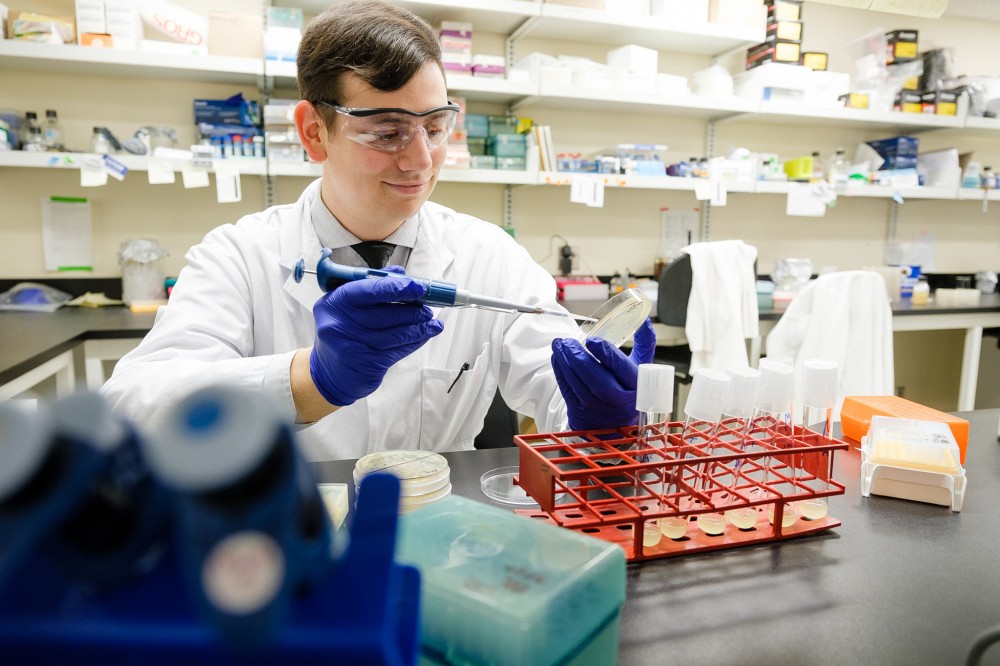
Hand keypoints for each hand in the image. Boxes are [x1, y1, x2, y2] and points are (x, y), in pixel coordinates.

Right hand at [310, 269, 443, 405]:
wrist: (330, 372)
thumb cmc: (343, 331)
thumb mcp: (348, 305)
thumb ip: (372, 285)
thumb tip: (400, 274)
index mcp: (335, 303)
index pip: (369, 290)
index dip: (396, 288)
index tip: (418, 287)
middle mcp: (339, 325)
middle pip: (386, 314)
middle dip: (413, 310)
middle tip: (427, 307)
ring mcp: (353, 347)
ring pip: (396, 334)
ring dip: (419, 327)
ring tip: (431, 322)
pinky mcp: (366, 365)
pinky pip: (398, 350)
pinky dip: (414, 341)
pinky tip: (424, 335)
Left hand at [551, 318, 655, 430]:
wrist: (615, 422)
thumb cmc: (628, 387)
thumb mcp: (641, 367)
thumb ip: (645, 343)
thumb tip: (645, 320)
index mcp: (636, 386)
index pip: (620, 367)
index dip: (604, 352)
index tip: (592, 339)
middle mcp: (618, 399)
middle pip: (597, 379)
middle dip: (579, 358)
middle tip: (568, 342)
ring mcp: (597, 407)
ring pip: (578, 384)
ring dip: (565, 362)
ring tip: (559, 345)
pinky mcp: (580, 411)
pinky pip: (567, 390)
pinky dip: (560, 372)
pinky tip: (557, 358)